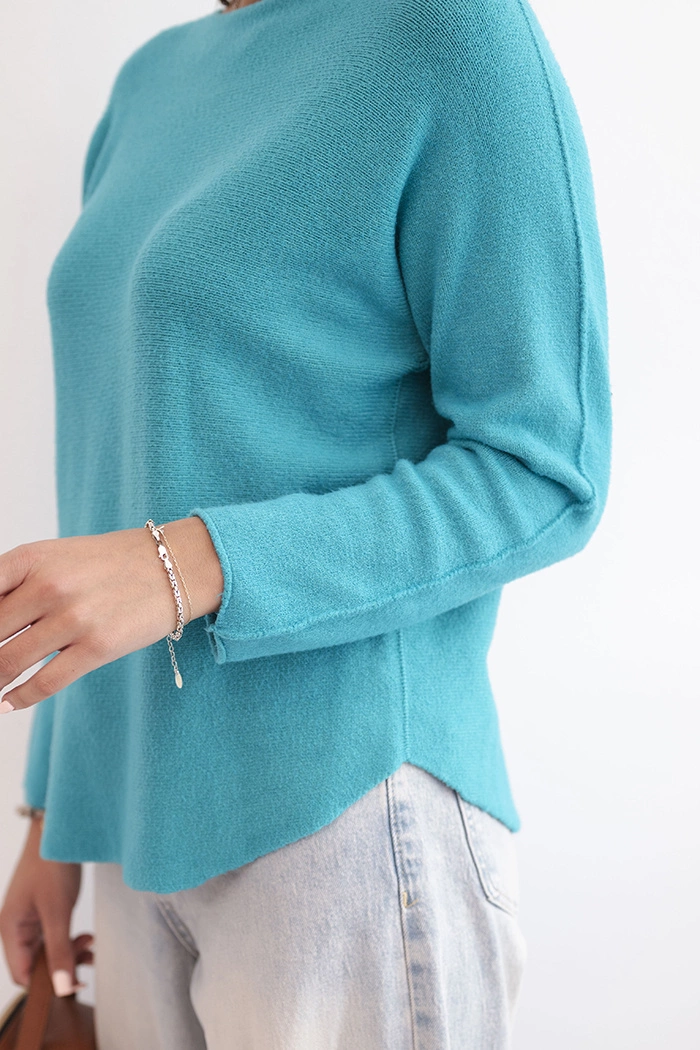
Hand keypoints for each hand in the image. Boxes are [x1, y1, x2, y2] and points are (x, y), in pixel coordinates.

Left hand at [0, 517, 223, 712]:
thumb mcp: (56, 559)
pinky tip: (7, 703)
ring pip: (8, 662)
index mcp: (32, 559)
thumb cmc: (109, 563)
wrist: (173, 565)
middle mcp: (49, 586)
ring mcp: (73, 618)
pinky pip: (45, 682)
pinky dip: (18, 698)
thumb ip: (15, 586)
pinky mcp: (97, 647)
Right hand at [0, 816, 93, 993]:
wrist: (60, 831)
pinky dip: (71, 940)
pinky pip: (55, 936)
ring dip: (70, 953)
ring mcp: (30, 919)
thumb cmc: (51, 864)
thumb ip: (60, 951)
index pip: (22, 974)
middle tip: (88, 956)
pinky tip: (87, 937)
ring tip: (91, 944)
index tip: (74, 983)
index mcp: (11, 930)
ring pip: (48, 951)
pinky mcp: (44, 911)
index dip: (47, 984)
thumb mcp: (58, 911)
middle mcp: (17, 927)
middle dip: (62, 965)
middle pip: (36, 964)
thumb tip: (61, 988)